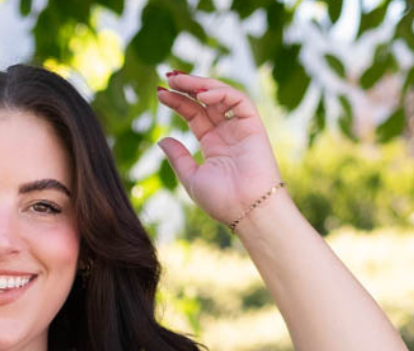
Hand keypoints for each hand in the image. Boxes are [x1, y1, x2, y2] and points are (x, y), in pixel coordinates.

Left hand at [155, 70, 283, 227]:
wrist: (246, 210)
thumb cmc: (221, 200)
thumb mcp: (191, 178)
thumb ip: (177, 157)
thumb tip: (161, 139)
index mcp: (212, 145)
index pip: (194, 114)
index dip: (178, 102)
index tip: (160, 93)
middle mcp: (227, 132)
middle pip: (205, 101)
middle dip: (187, 86)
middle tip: (167, 77)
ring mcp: (240, 127)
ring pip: (220, 95)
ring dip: (200, 85)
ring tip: (179, 80)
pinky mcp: (253, 125)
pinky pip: (238, 100)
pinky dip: (221, 94)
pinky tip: (202, 96)